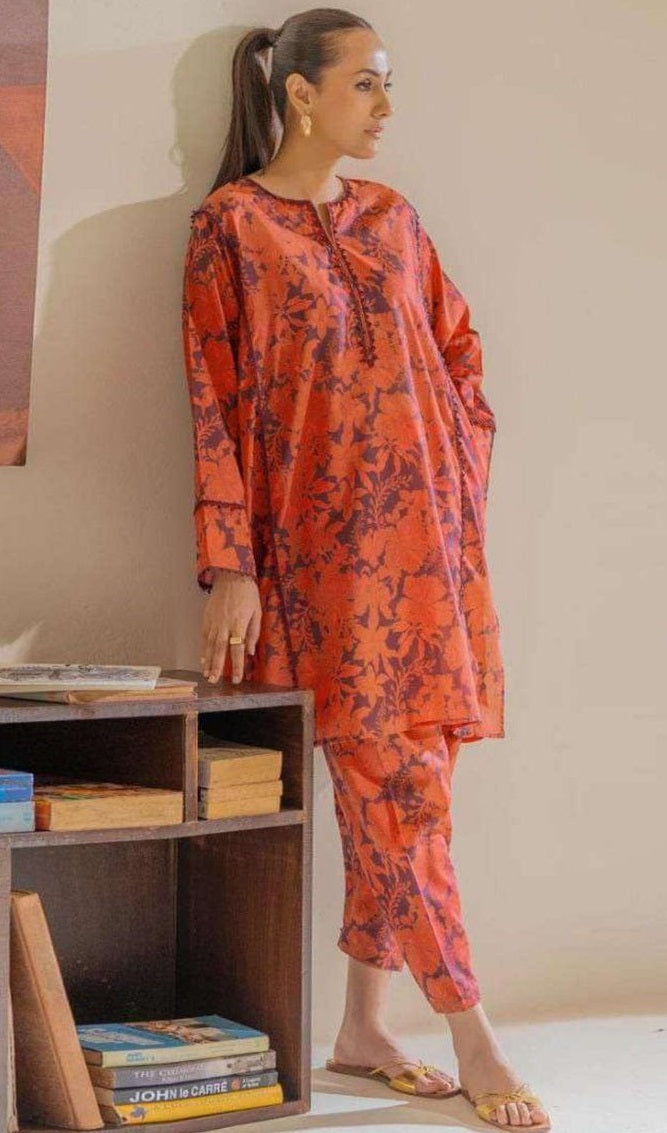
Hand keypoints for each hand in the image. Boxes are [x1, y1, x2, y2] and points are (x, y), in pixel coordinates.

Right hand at [201, 568, 261, 684]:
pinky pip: (204, 636)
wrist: (231, 576)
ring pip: (209, 645)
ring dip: (208, 661)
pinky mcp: (206, 618)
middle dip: (217, 667)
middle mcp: (224, 625)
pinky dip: (203, 649)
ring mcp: (213, 622)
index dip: (237, 665)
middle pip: (220, 650)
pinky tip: (202, 659)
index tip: (237, 678)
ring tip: (207, 675)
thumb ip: (253, 632)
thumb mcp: (257, 612)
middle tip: (214, 682)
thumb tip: (250, 651)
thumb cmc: (248, 594)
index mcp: (238, 624)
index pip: (237, 649)